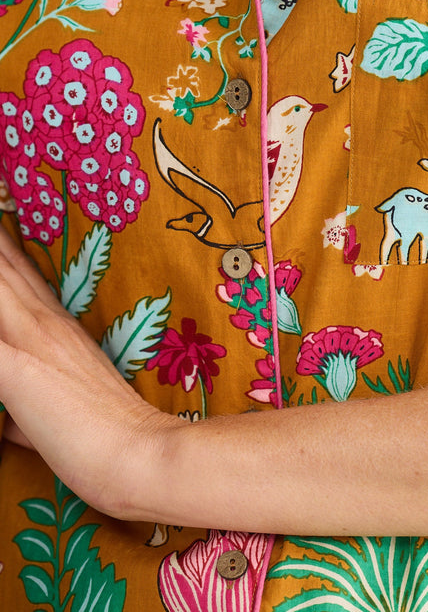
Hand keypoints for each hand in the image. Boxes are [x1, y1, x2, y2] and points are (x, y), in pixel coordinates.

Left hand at [0, 228, 176, 517]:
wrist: (139, 454)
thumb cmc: (103, 440)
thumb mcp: (54, 419)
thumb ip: (23, 411)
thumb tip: (8, 424)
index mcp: (54, 330)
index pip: (19, 275)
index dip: (3, 248)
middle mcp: (43, 322)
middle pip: (4, 265)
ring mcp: (31, 340)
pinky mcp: (16, 368)